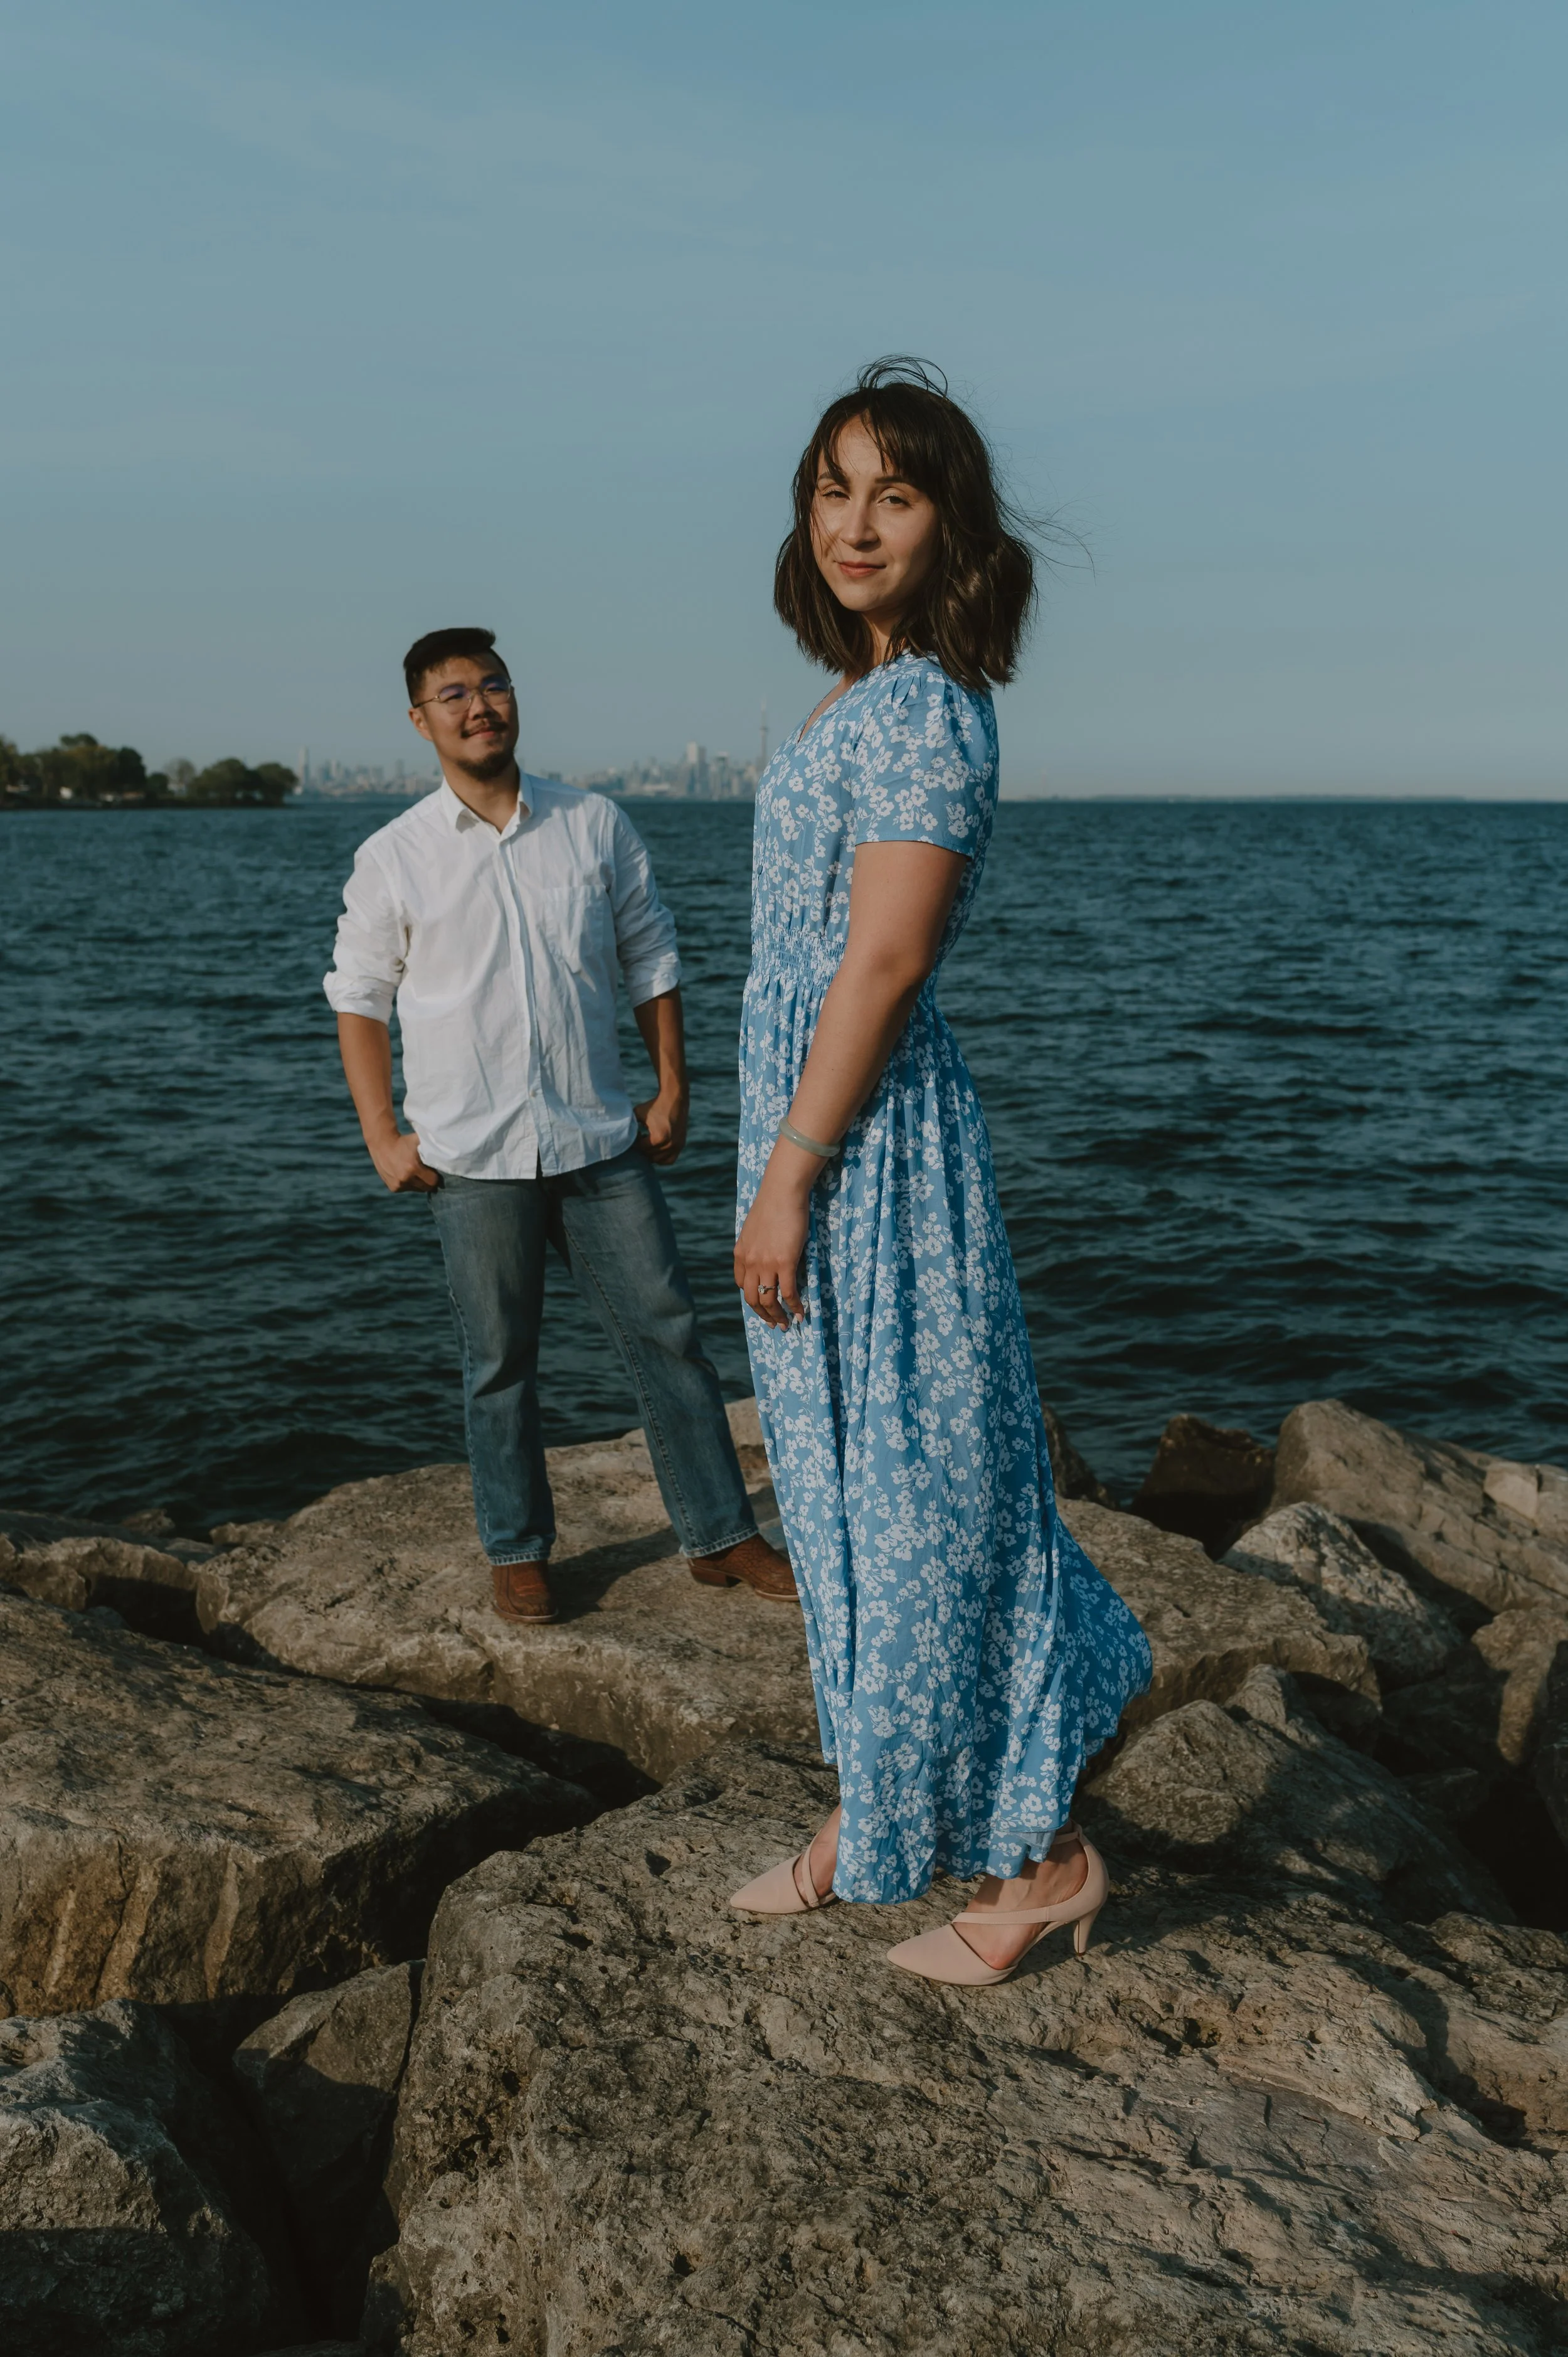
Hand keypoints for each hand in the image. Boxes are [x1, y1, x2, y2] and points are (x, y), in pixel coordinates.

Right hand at [368, 1130, 440, 1192]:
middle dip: (429, 1180)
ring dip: (419, 1183)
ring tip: (415, 1171)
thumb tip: (449, 1147)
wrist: (382, 1144)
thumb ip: (433, 1145)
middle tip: (427, 1171)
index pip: (434, 1181)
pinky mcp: (393, 1188)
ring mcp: (398, 1185)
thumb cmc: (404, 1141)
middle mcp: (405, 1179)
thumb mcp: (419, 1140)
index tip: (435, 1170)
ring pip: (417, 1189)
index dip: (436, 1176)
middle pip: (426, 1187)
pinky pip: (408, 1189)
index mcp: (413, 1168)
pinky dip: (409, 1183)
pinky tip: (406, 1173)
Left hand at [634, 1088, 687, 1164]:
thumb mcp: (639, 1113)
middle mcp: (670, 1144)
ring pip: (658, 1159)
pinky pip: (670, 1160)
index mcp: (658, 1138)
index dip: (635, 1142)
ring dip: (651, 1153)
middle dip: (642, 1148)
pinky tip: (656, 1148)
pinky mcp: (681, 1145)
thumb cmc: (655, 1105)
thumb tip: (623, 1136)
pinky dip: (662, 1157)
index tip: (635, 1134)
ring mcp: (677, 1146)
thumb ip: (630, 1125)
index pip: (641, 1148)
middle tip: (640, 1138)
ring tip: (648, 1142)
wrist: (675, 1099)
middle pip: (649, 1155)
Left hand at [734, 1167, 809, 1328]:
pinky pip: (788, 1293)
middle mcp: (750, 1262)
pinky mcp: (784, 1262)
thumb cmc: (773, 1204)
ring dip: (777, 1317)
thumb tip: (766, 1252)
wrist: (782, 1191)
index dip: (752, 1297)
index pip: (742, 1284)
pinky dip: (794, 1307)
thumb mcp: (755, 1227)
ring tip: (787, 1324)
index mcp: (741, 1253)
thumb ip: (757, 1244)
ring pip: (768, 1300)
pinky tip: (801, 1313)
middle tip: (774, 1325)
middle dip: (763, 1315)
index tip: (763, 1303)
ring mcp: (766, 1263)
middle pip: (752, 1298)